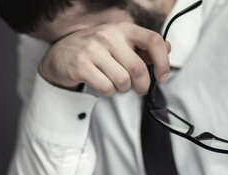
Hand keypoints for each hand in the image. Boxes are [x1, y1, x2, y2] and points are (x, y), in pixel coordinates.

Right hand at [38, 21, 170, 96]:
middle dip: (142, 85)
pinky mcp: (81, 65)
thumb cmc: (94, 50)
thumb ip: (142, 47)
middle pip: (138, 68)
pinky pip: (106, 87)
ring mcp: (92, 50)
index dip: (163, 61)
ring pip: (122, 80)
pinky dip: (108, 92)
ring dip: (123, 89)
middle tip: (140, 89)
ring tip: (116, 84)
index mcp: (122, 29)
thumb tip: (167, 48)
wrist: (60, 56)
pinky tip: (104, 86)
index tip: (162, 76)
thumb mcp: (118, 43)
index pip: (153, 40)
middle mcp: (108, 35)